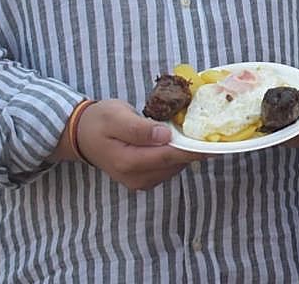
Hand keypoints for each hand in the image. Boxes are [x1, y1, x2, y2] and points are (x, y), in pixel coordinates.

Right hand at [74, 99, 206, 190]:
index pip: (170, 156)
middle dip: (194, 148)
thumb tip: (164, 135)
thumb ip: (140, 128)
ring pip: (175, 166)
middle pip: (176, 163)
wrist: (81, 135)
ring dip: (186, 150)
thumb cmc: (99, 121)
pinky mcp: (145, 178)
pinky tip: (180, 139)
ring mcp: (141, 181)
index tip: (216, 141)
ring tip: (195, 131)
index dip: (195, 149)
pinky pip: (169, 167)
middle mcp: (136, 177)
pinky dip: (178, 154)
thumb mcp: (117, 117)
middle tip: (213, 129)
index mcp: (129, 162)